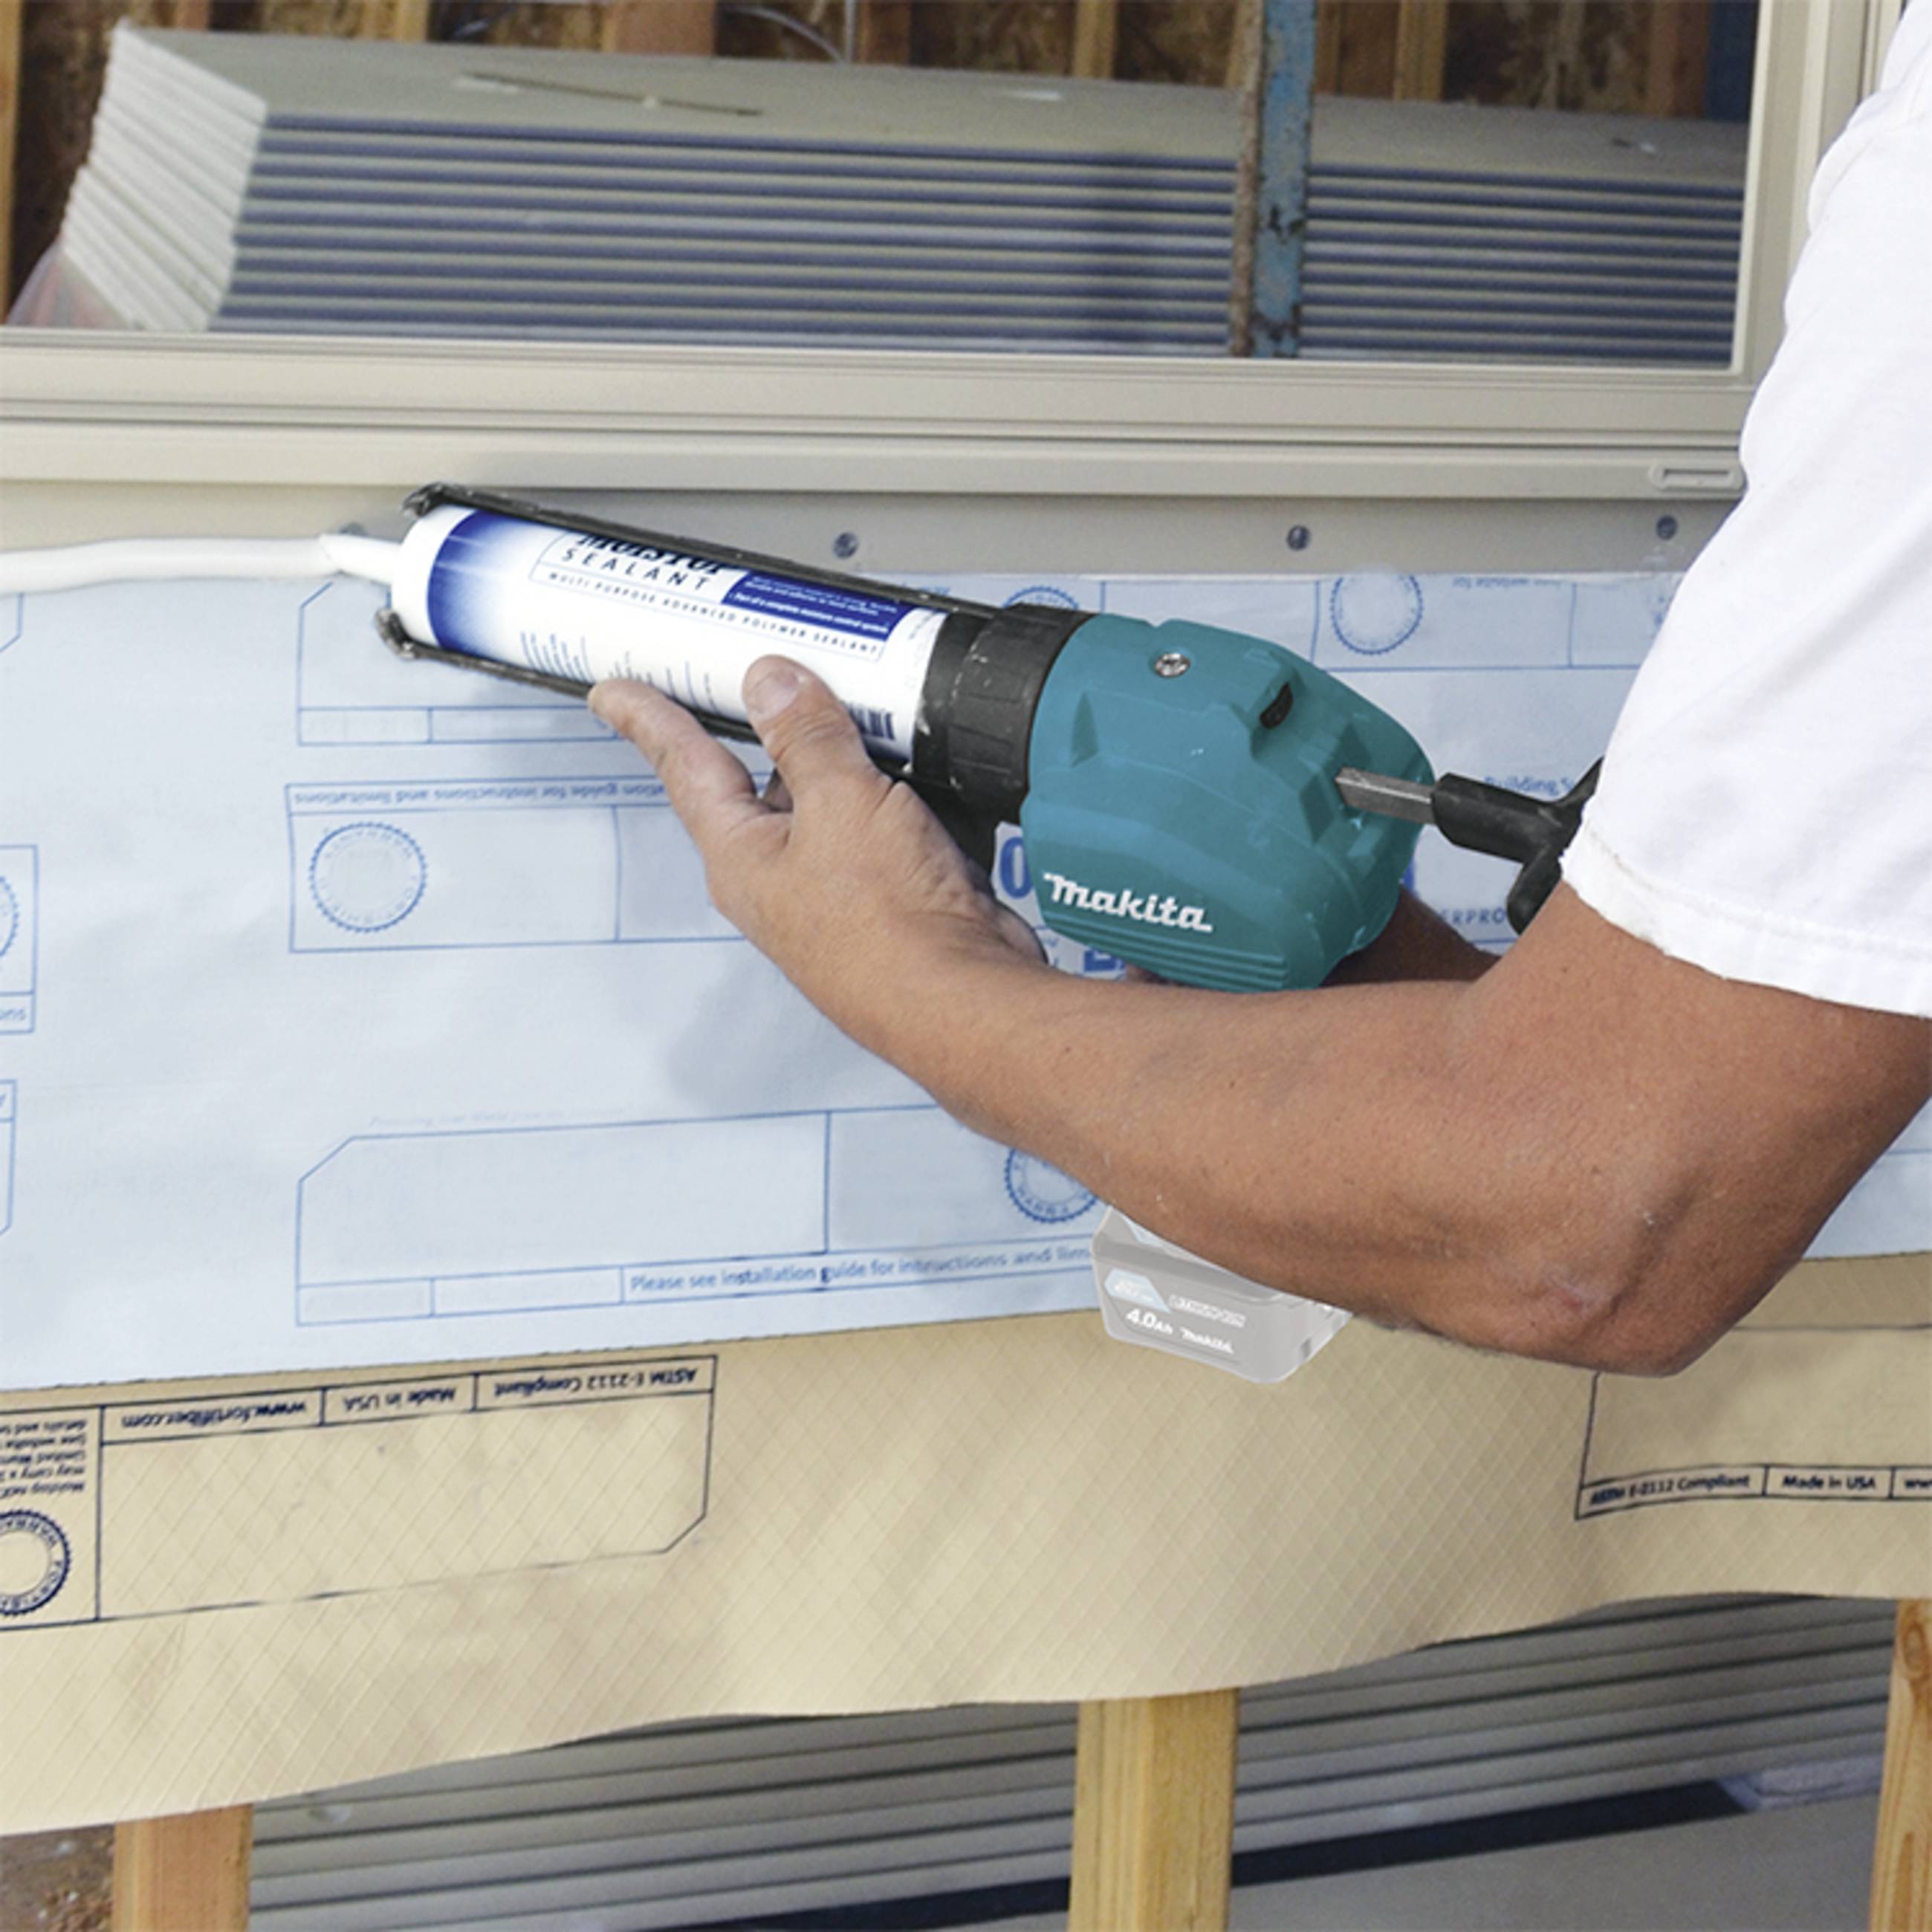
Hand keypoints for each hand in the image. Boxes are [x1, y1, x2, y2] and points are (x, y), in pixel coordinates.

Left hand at [589, 658, 1044, 1056]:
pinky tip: (934, 770)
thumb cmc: (889, 929)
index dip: (648, 720)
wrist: (964, 999)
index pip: (683, 767)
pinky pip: (892, 822)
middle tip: (780, 668)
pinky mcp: (896, 892)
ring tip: (880, 710)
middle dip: (782, 725)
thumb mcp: (842, 801)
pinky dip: (910, 792)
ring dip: (859, 756)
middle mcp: (781, 873)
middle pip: (768, 776)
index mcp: (742, 854)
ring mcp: (840, 885)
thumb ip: (807, 735)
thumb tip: (772, 683)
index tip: (615, 691)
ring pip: (838, 796)